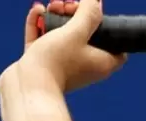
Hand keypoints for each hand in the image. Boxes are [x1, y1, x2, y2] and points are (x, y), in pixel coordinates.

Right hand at [8, 0, 125, 93]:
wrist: (28, 87)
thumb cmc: (57, 62)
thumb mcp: (76, 32)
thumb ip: (88, 14)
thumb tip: (96, 1)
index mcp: (102, 63)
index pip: (117, 47)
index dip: (109, 28)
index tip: (95, 15)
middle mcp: (85, 66)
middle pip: (87, 36)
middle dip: (76, 15)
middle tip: (66, 4)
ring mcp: (64, 65)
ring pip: (63, 35)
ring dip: (56, 17)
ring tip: (49, 6)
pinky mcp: (43, 63)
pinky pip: (44, 39)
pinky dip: (41, 24)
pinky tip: (38, 10)